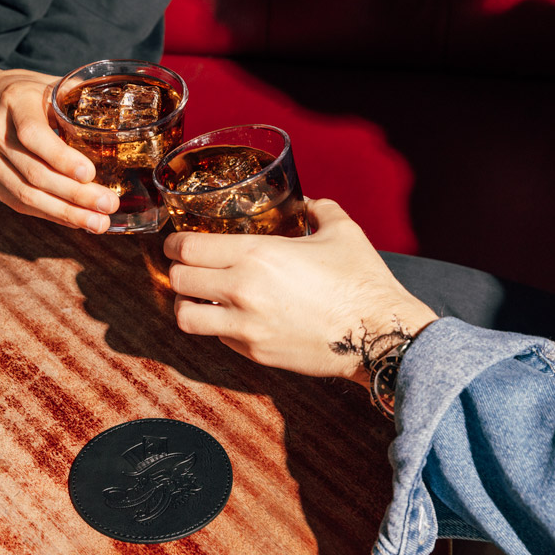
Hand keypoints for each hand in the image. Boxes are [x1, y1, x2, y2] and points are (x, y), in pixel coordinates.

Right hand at [0, 51, 117, 231]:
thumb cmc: (18, 94)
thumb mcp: (45, 85)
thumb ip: (75, 102)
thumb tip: (118, 126)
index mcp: (14, 102)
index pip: (33, 135)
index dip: (62, 158)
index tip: (90, 173)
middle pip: (34, 173)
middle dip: (75, 195)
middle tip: (108, 204)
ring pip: (25, 196)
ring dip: (65, 213)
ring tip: (98, 222)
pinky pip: (17, 204)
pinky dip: (49, 214)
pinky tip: (74, 219)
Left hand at [163, 198, 436, 383]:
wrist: (379, 336)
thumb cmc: (362, 281)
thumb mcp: (342, 232)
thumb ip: (320, 209)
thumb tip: (311, 202)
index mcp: (257, 254)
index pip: (188, 248)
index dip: (175, 243)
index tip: (176, 243)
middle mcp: (242, 289)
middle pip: (178, 280)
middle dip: (178, 271)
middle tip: (185, 267)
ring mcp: (246, 325)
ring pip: (185, 317)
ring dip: (187, 304)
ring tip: (198, 298)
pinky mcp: (255, 352)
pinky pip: (217, 337)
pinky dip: (217, 326)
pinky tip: (233, 317)